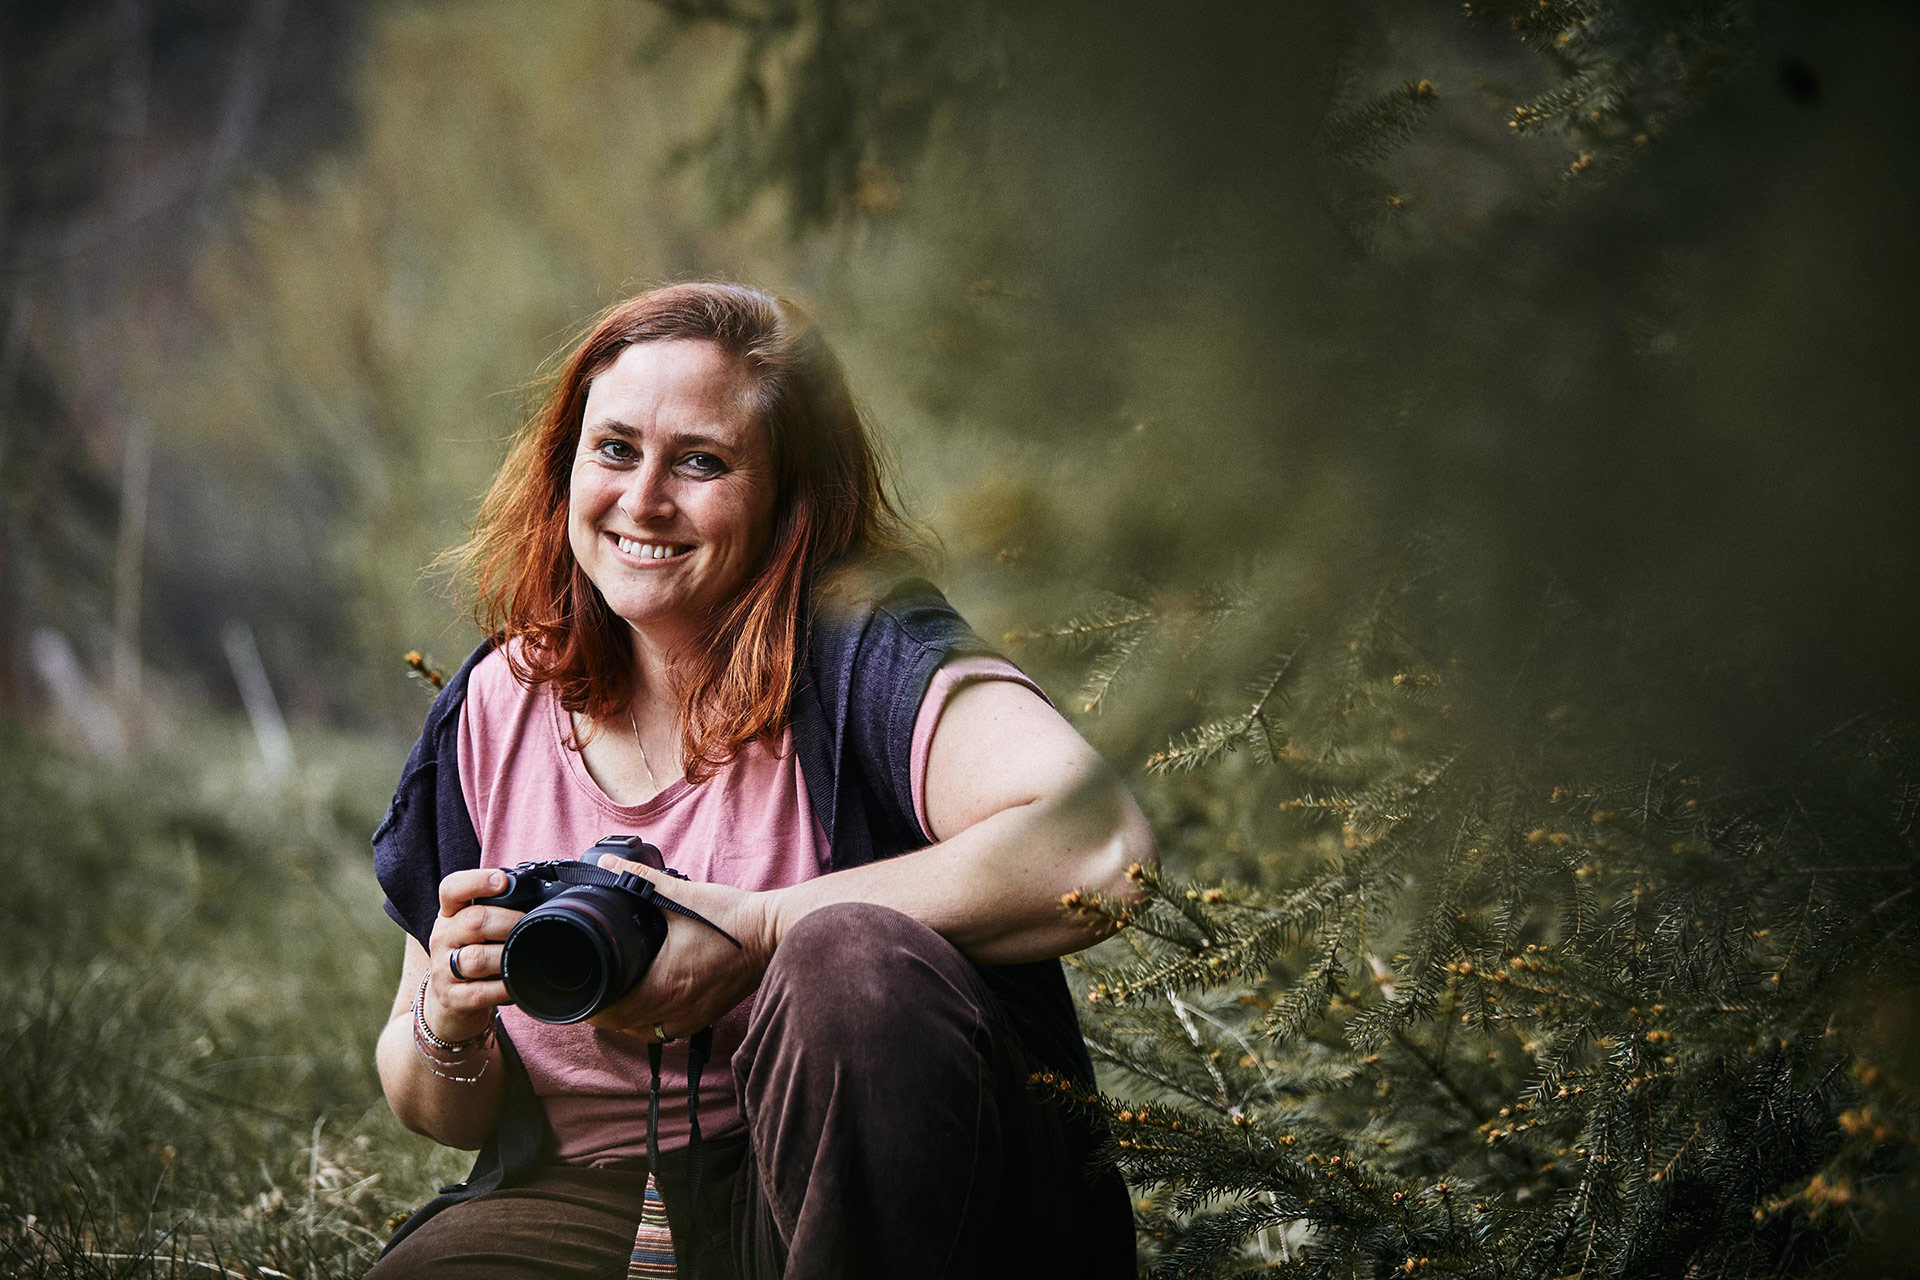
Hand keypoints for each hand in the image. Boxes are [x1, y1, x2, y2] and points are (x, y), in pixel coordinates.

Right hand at [425, 868, 524, 1042]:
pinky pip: (481, 992)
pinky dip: (504, 987)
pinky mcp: (452, 998)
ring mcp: (443, 969)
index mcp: (451, 914)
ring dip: (507, 956)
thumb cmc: (472, 956)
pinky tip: (516, 984)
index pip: (452, 888)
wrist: (448, 1004)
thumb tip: (545, 899)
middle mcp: (443, 937)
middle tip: (529, 926)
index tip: (502, 881)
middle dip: (509, 922)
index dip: (476, 881)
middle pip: (474, 921)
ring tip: (523, 956)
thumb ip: (499, 910)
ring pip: (477, 958)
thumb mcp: (476, 929)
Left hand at [586, 853, 777, 1039]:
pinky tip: (652, 1002)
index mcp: (665, 983)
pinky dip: (653, 1023)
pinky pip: (669, 1033)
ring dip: (628, 1020)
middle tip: (595, 989)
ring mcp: (694, 1016)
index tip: (584, 989)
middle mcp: (677, 1008)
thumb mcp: (683, 894)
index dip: (592, 1006)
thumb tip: (608, 864)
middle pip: (624, 1026)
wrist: (774, 933)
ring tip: (619, 997)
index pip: (613, 1013)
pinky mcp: (707, 1016)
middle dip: (605, 1012)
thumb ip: (640, 879)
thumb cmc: (732, 917)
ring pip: (646, 1034)